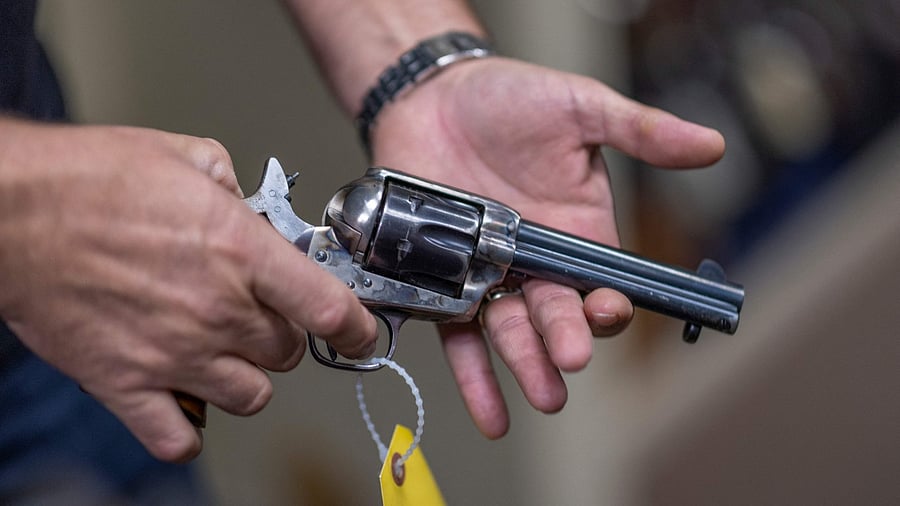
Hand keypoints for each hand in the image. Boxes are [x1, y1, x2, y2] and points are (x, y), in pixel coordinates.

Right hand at [0, 121, 376, 461]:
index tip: (361, 334)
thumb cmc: (91, 178)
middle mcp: (217, 309)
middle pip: (289, 354)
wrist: (13, 210)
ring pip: (250, 396)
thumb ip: (238, 188)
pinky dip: (188, 426)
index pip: (330, 309)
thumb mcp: (187, 156)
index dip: (358, 328)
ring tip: (223, 351)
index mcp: (241, 252)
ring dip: (247, 377)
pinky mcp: (126, 384)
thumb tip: (255, 209)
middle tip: (259, 315)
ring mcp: (173, 354)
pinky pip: (179, 436)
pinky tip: (183, 397)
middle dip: (284, 335)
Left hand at [369, 57, 724, 437]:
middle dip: (564, 340)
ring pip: (511, 331)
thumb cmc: (508, 98)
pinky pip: (458, 334)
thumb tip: (711, 145)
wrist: (431, 94)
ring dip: (526, 366)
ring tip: (542, 394)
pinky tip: (491, 415)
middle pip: (556, 313)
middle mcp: (538, 262)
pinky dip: (474, 377)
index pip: (601, 279)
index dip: (607, 301)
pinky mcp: (444, 278)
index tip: (607, 311)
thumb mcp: (581, 108)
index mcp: (579, 229)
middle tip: (569, 361)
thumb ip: (640, 132)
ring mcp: (491, 274)